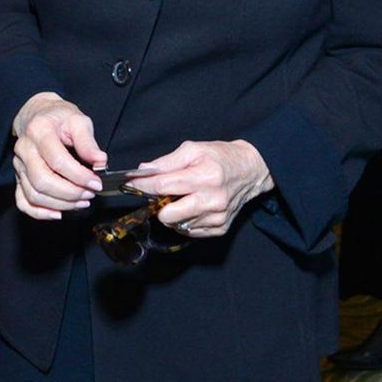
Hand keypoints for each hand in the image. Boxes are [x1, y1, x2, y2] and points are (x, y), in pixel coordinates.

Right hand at [11, 92, 107, 220]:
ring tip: (81, 202)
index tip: (96, 183)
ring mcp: (18, 165)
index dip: (79, 176)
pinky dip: (39, 212)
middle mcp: (24, 148)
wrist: (39, 114)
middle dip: (70, 193)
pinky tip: (58, 213)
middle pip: (43, 181)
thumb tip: (100, 162)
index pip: (57, 161)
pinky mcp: (18, 177)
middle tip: (90, 194)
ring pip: (34, 194)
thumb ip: (88, 142)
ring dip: (61, 204)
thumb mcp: (78, 120)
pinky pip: (23, 201)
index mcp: (39, 130)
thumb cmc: (60, 118)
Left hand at [125, 140, 272, 237]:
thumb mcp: (193, 149)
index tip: (131, 184)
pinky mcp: (220, 229)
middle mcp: (212, 200)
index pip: (163, 186)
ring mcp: (217, 218)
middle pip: (168, 214)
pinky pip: (189, 232)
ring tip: (181, 197)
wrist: (249, 171)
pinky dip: (184, 221)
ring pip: (177, 224)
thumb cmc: (219, 157)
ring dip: (172, 213)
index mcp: (204, 177)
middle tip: (160, 193)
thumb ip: (166, 162)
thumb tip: (143, 171)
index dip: (143, 185)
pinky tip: (192, 206)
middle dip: (158, 204)